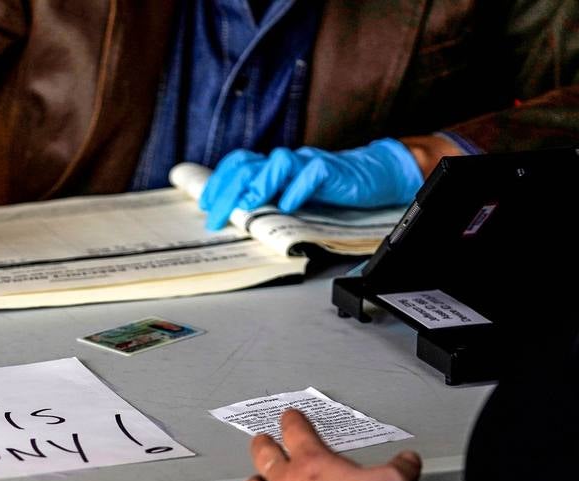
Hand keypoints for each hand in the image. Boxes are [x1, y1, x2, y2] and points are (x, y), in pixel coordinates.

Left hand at [199, 138, 423, 229]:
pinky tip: (288, 206)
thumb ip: (269, 202)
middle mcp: (287, 161)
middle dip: (228, 191)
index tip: (204, 205)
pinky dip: (298, 190)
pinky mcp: (332, 170)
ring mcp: (309, 163)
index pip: (238, 164)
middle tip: (216, 217)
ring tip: (246, 207)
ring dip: (258, 185)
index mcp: (274, 167)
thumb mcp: (293, 196)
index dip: (218, 181)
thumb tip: (236, 220)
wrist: (374, 175)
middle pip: (249, 165)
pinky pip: (312, 174)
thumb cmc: (330, 188)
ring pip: (278, 162)